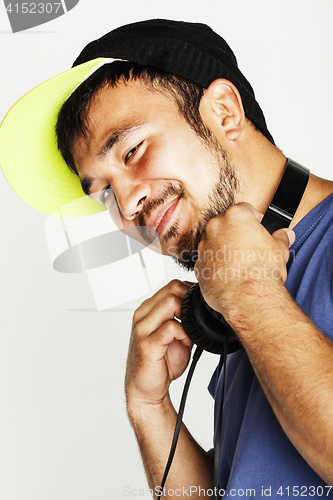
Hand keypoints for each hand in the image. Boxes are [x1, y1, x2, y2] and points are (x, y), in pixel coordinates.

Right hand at [125, 280, 192, 408]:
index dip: (190, 292)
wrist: (147, 390)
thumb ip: (185, 319)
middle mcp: (143, 315)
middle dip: (191, 301)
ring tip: (190, 332)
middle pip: (172, 289)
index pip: (172, 285)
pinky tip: (186, 342)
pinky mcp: (147, 344)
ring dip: (187, 315)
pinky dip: (184, 333)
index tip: (200, 306)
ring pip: (170, 303)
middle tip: (197, 319)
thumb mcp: (177, 335)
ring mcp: (143, 329)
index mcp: (148, 310)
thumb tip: (204, 308)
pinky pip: (170, 327)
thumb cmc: (161, 363)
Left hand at [194, 202, 294, 319]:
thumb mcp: (279, 249)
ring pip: (214, 241)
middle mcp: (216, 227)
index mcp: (236, 216)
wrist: (247, 296)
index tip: (258, 226)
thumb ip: (280, 238)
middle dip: (237, 232)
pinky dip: (216, 264)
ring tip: (240, 262)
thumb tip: (285, 235)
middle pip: (226, 223)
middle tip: (250, 246)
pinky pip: (208, 260)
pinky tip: (229, 273)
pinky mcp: (199, 265)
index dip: (254, 218)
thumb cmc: (261, 271)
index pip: (245, 209)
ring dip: (224, 248)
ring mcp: (205, 246)